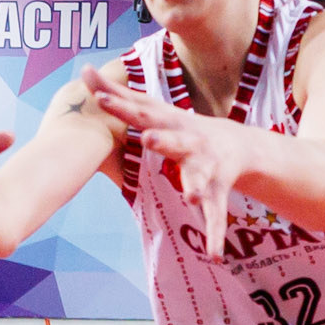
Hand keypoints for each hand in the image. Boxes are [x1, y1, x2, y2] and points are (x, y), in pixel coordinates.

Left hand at [82, 65, 249, 258]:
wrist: (240, 145)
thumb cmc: (184, 128)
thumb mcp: (155, 110)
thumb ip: (122, 94)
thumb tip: (84, 70)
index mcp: (171, 122)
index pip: (141, 111)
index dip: (122, 105)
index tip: (100, 96)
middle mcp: (191, 140)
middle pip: (173, 139)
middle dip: (161, 140)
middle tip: (148, 138)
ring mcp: (207, 166)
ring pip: (200, 175)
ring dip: (195, 184)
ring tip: (192, 195)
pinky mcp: (219, 191)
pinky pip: (216, 216)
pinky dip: (215, 234)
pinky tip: (214, 255)